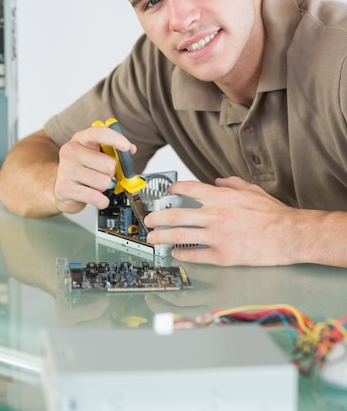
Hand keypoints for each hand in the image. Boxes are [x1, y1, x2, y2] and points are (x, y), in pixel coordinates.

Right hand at [53, 125, 135, 213]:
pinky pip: (96, 197)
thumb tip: (131, 149)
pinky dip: (102, 200)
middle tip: (101, 174)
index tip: (126, 147)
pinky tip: (96, 197)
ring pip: (103, 182)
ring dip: (104, 187)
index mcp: (80, 139)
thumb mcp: (97, 154)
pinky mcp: (64, 188)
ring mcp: (66, 169)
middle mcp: (70, 151)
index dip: (115, 139)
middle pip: (108, 164)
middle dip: (111, 173)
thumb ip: (114, 150)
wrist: (62, 188)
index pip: (97, 133)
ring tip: (93, 184)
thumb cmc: (83, 169)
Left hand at [145, 176, 301, 265]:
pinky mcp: (222, 256)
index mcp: (220, 197)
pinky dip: (182, 254)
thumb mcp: (251, 190)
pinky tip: (176, 253)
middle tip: (148, 219)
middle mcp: (214, 215)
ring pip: (179, 236)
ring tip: (152, 238)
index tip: (166, 193)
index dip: (172, 190)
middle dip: (156, 217)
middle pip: (175, 215)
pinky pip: (195, 255)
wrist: (288, 235)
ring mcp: (216, 236)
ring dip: (161, 237)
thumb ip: (231, 183)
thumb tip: (217, 182)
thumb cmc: (273, 214)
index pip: (187, 189)